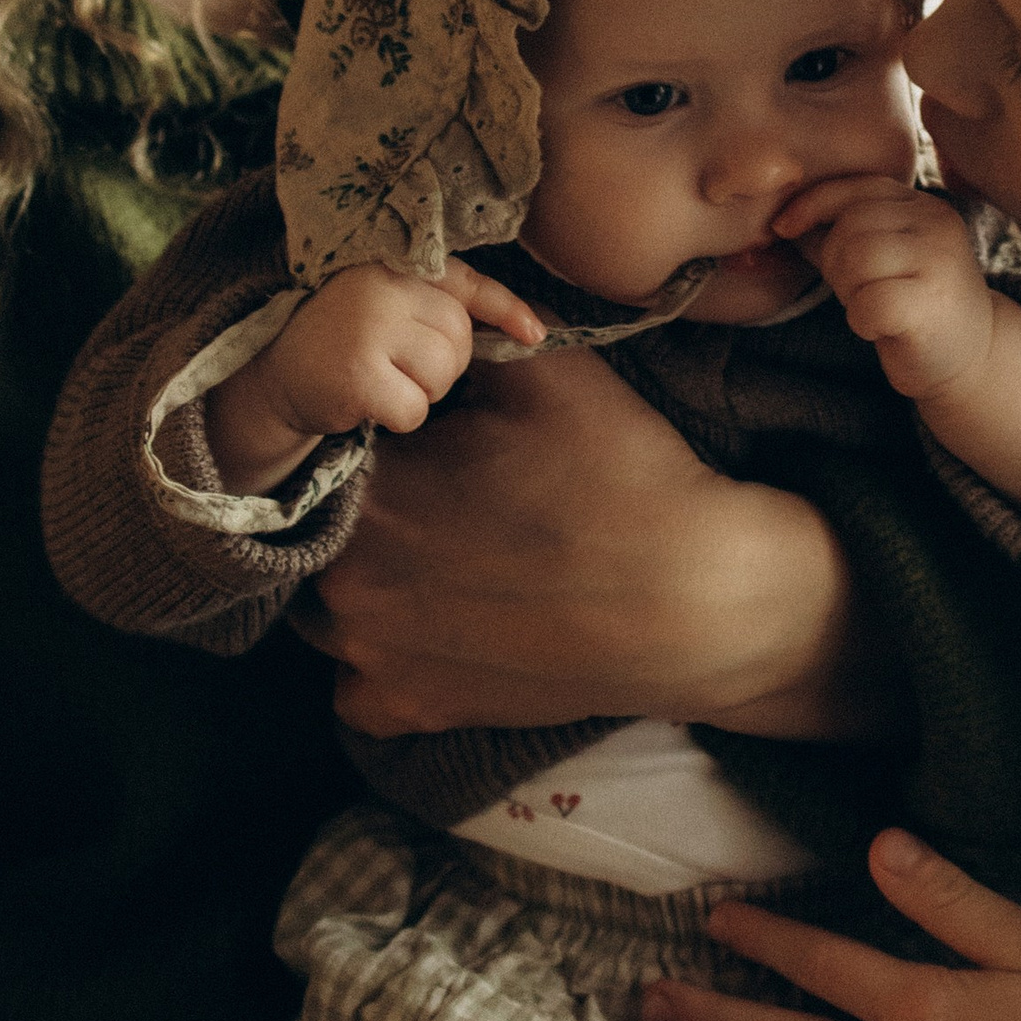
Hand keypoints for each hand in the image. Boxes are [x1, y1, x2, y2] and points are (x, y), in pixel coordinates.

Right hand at [207, 258, 541, 493]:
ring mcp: (367, 328)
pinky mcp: (358, 374)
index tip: (535, 335)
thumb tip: (535, 332)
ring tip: (375, 376)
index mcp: (388, 264)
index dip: (505, 309)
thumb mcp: (390, 304)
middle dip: (439, 365)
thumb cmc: (341, 338)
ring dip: (417, 392)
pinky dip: (396, 416)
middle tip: (392, 362)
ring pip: (442, 376)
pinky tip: (363, 400)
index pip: (463, 283)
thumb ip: (450, 302)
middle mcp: (378, 286)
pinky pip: (415, 409)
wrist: (268, 374)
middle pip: (458, 340)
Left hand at [291, 343, 894, 740]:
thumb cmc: (624, 478)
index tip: (430, 439)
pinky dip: (382, 660)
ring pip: (327, 603)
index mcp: (371, 487)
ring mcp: (372, 653)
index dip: (381, 434)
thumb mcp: (544, 372)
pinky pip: (356, 686)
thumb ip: (458, 336)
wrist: (694, 601)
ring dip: (366, 578)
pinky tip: (436, 629)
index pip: (334, 442)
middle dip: (373, 505)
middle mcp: (346, 577)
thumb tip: (418, 312)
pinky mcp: (412, 708)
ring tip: (445, 560)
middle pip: (325, 523)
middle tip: (451, 498)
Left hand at [777, 172, 998, 403]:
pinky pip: (867, 303)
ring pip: (856, 260)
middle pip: (850, 226)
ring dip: (849, 293)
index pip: (856, 187)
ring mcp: (940, 261)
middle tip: (858, 292)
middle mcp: (937, 224)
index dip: (812, 204)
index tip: (784, 227)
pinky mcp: (932, 303)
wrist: (972, 356)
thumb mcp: (880, 258)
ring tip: (872, 307)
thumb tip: (784, 219)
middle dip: (835, 263)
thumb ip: (838, 232)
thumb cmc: (914, 305)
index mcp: (923, 206)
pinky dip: (862, 321)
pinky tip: (882, 328)